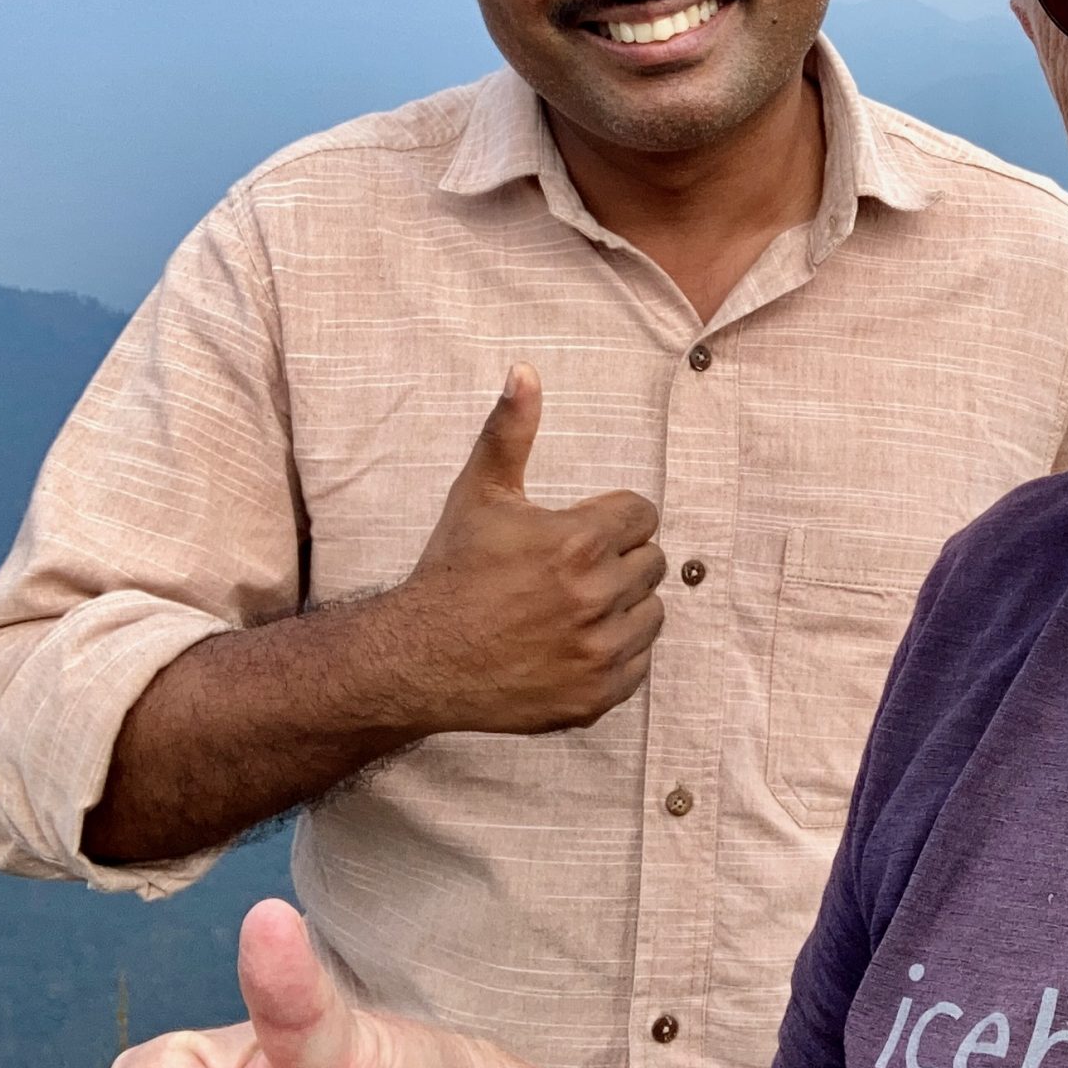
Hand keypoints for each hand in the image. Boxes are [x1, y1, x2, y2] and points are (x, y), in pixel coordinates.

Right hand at [381, 363, 665, 734]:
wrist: (415, 660)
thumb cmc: (451, 571)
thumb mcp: (479, 493)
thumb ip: (510, 430)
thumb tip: (524, 371)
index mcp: (579, 542)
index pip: (643, 514)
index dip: (613, 517)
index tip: (581, 530)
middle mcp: (597, 598)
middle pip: (652, 562)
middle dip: (619, 558)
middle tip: (572, 570)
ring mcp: (598, 653)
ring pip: (653, 612)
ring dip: (625, 605)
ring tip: (574, 605)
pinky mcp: (595, 697)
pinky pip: (639, 663)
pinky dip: (617, 653)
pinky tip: (574, 643)